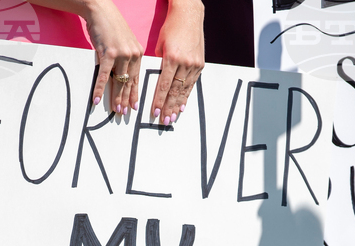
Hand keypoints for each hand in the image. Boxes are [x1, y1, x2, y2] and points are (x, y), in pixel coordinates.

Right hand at [83, 0, 143, 114]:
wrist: (100, 11)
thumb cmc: (110, 27)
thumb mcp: (122, 43)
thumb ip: (124, 58)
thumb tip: (120, 74)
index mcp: (138, 53)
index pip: (137, 78)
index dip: (135, 94)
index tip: (134, 107)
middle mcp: (132, 54)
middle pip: (129, 82)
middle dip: (126, 100)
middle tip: (124, 114)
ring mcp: (121, 54)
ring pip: (119, 81)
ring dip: (116, 98)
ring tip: (115, 111)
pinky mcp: (108, 54)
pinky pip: (104, 76)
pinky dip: (100, 89)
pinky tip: (97, 100)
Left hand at [151, 0, 204, 124]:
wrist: (189, 15)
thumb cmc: (170, 28)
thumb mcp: (159, 45)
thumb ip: (158, 63)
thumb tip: (155, 79)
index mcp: (172, 58)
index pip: (164, 85)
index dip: (159, 101)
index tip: (155, 113)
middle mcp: (185, 63)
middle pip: (175, 91)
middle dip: (168, 107)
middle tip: (164, 121)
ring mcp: (194, 64)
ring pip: (184, 89)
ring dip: (177, 105)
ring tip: (173, 117)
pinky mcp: (200, 63)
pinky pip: (192, 83)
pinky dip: (186, 95)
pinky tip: (182, 105)